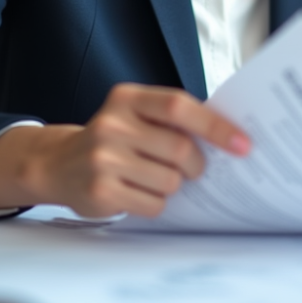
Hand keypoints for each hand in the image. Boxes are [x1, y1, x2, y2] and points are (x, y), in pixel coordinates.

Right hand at [0, 84, 249, 217]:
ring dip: (173, 186)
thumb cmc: (113, 139)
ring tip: (155, 179)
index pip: (179, 106)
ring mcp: (103, 158)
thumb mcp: (135, 115)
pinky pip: (153, 204)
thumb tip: (228, 137)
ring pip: (170, 181)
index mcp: (128, 98)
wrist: (59, 164)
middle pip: (180, 149)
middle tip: (194, 170)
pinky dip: (156, 203)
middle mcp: (112, 123)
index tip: (242, 144)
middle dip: (197, 165)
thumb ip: (173, 119)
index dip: (215, 125)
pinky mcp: (100, 190)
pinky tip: (139, 192)